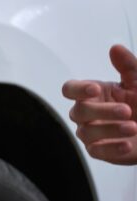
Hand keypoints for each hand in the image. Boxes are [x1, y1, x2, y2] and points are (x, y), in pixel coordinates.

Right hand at [63, 44, 136, 164]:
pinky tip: (127, 145)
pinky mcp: (99, 150)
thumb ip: (128, 65)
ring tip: (132, 127)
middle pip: (79, 112)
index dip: (78, 90)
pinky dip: (112, 149)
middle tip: (126, 110)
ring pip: (87, 132)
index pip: (70, 89)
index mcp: (92, 94)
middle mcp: (87, 113)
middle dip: (102, 111)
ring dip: (110, 130)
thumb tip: (115, 48)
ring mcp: (91, 133)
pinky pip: (97, 151)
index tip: (95, 89)